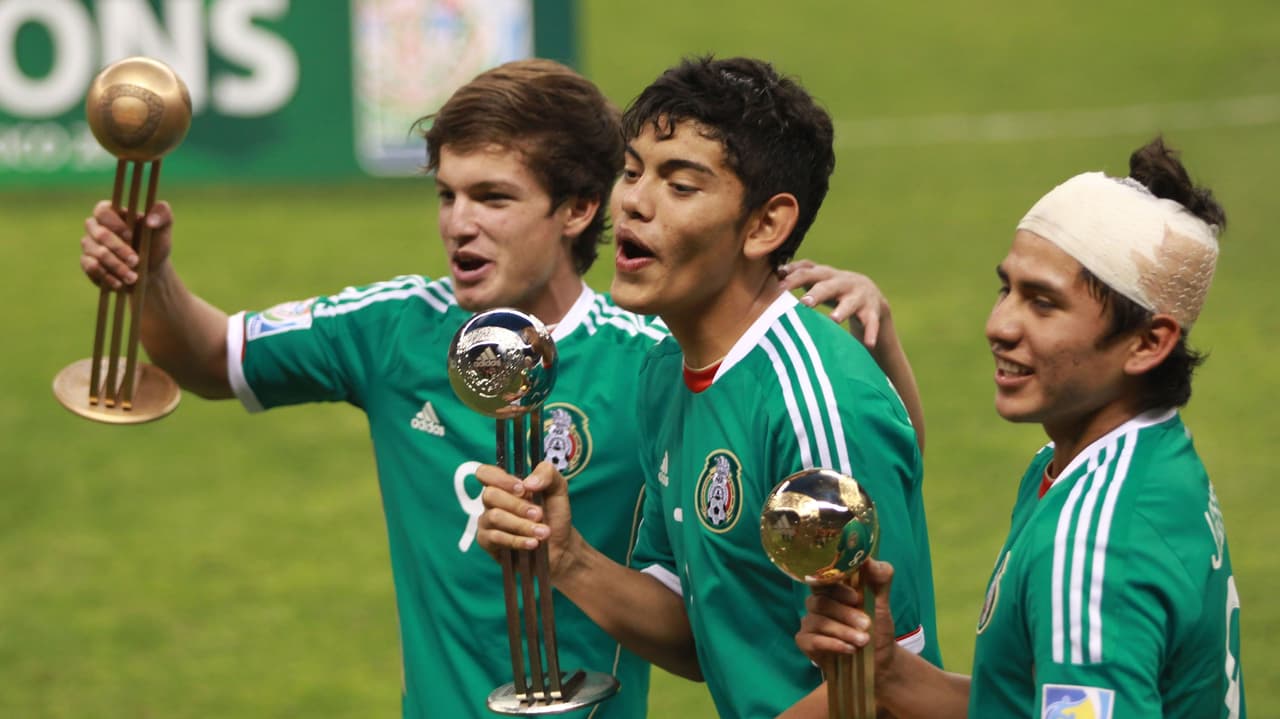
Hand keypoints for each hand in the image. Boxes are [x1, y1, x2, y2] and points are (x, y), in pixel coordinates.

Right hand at [80, 200, 173, 289]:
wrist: (151, 271)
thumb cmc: (155, 244)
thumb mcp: (164, 227)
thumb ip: (163, 213)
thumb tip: (150, 220)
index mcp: (113, 213)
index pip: (102, 211)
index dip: (114, 224)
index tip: (130, 236)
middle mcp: (96, 227)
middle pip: (99, 234)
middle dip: (119, 249)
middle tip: (136, 261)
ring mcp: (90, 245)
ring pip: (96, 254)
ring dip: (117, 266)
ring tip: (133, 277)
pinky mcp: (88, 263)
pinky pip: (91, 268)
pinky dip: (107, 277)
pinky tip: (120, 283)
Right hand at [476, 461, 576, 578]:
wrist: (560, 546)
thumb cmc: (555, 516)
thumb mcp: (558, 489)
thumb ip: (547, 474)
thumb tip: (527, 482)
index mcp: (506, 485)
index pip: (486, 473)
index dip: (500, 479)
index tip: (523, 489)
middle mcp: (493, 502)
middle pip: (490, 495)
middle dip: (518, 505)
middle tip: (539, 514)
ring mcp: (487, 522)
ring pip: (495, 517)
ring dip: (522, 525)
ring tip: (543, 532)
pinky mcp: (487, 542)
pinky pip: (495, 538)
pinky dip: (517, 540)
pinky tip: (533, 543)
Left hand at [778, 259, 889, 347]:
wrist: (871, 295)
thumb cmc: (834, 289)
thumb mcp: (818, 281)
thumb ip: (800, 278)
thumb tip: (775, 274)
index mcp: (826, 274)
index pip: (808, 270)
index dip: (794, 275)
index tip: (780, 284)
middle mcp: (843, 281)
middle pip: (828, 285)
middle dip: (817, 293)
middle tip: (804, 302)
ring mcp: (859, 295)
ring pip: (850, 302)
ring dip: (842, 310)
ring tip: (834, 320)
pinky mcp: (873, 310)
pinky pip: (872, 321)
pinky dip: (871, 332)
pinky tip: (868, 343)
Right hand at [796, 558, 899, 677]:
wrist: (879, 661)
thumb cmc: (878, 628)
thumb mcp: (883, 602)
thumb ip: (879, 578)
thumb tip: (867, 558)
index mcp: (833, 589)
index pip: (823, 579)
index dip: (837, 587)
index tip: (856, 597)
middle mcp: (818, 603)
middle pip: (820, 601)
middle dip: (845, 614)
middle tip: (866, 625)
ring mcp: (810, 622)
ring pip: (818, 621)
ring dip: (843, 631)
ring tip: (863, 641)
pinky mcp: (805, 642)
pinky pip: (811, 640)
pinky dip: (832, 644)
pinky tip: (849, 650)